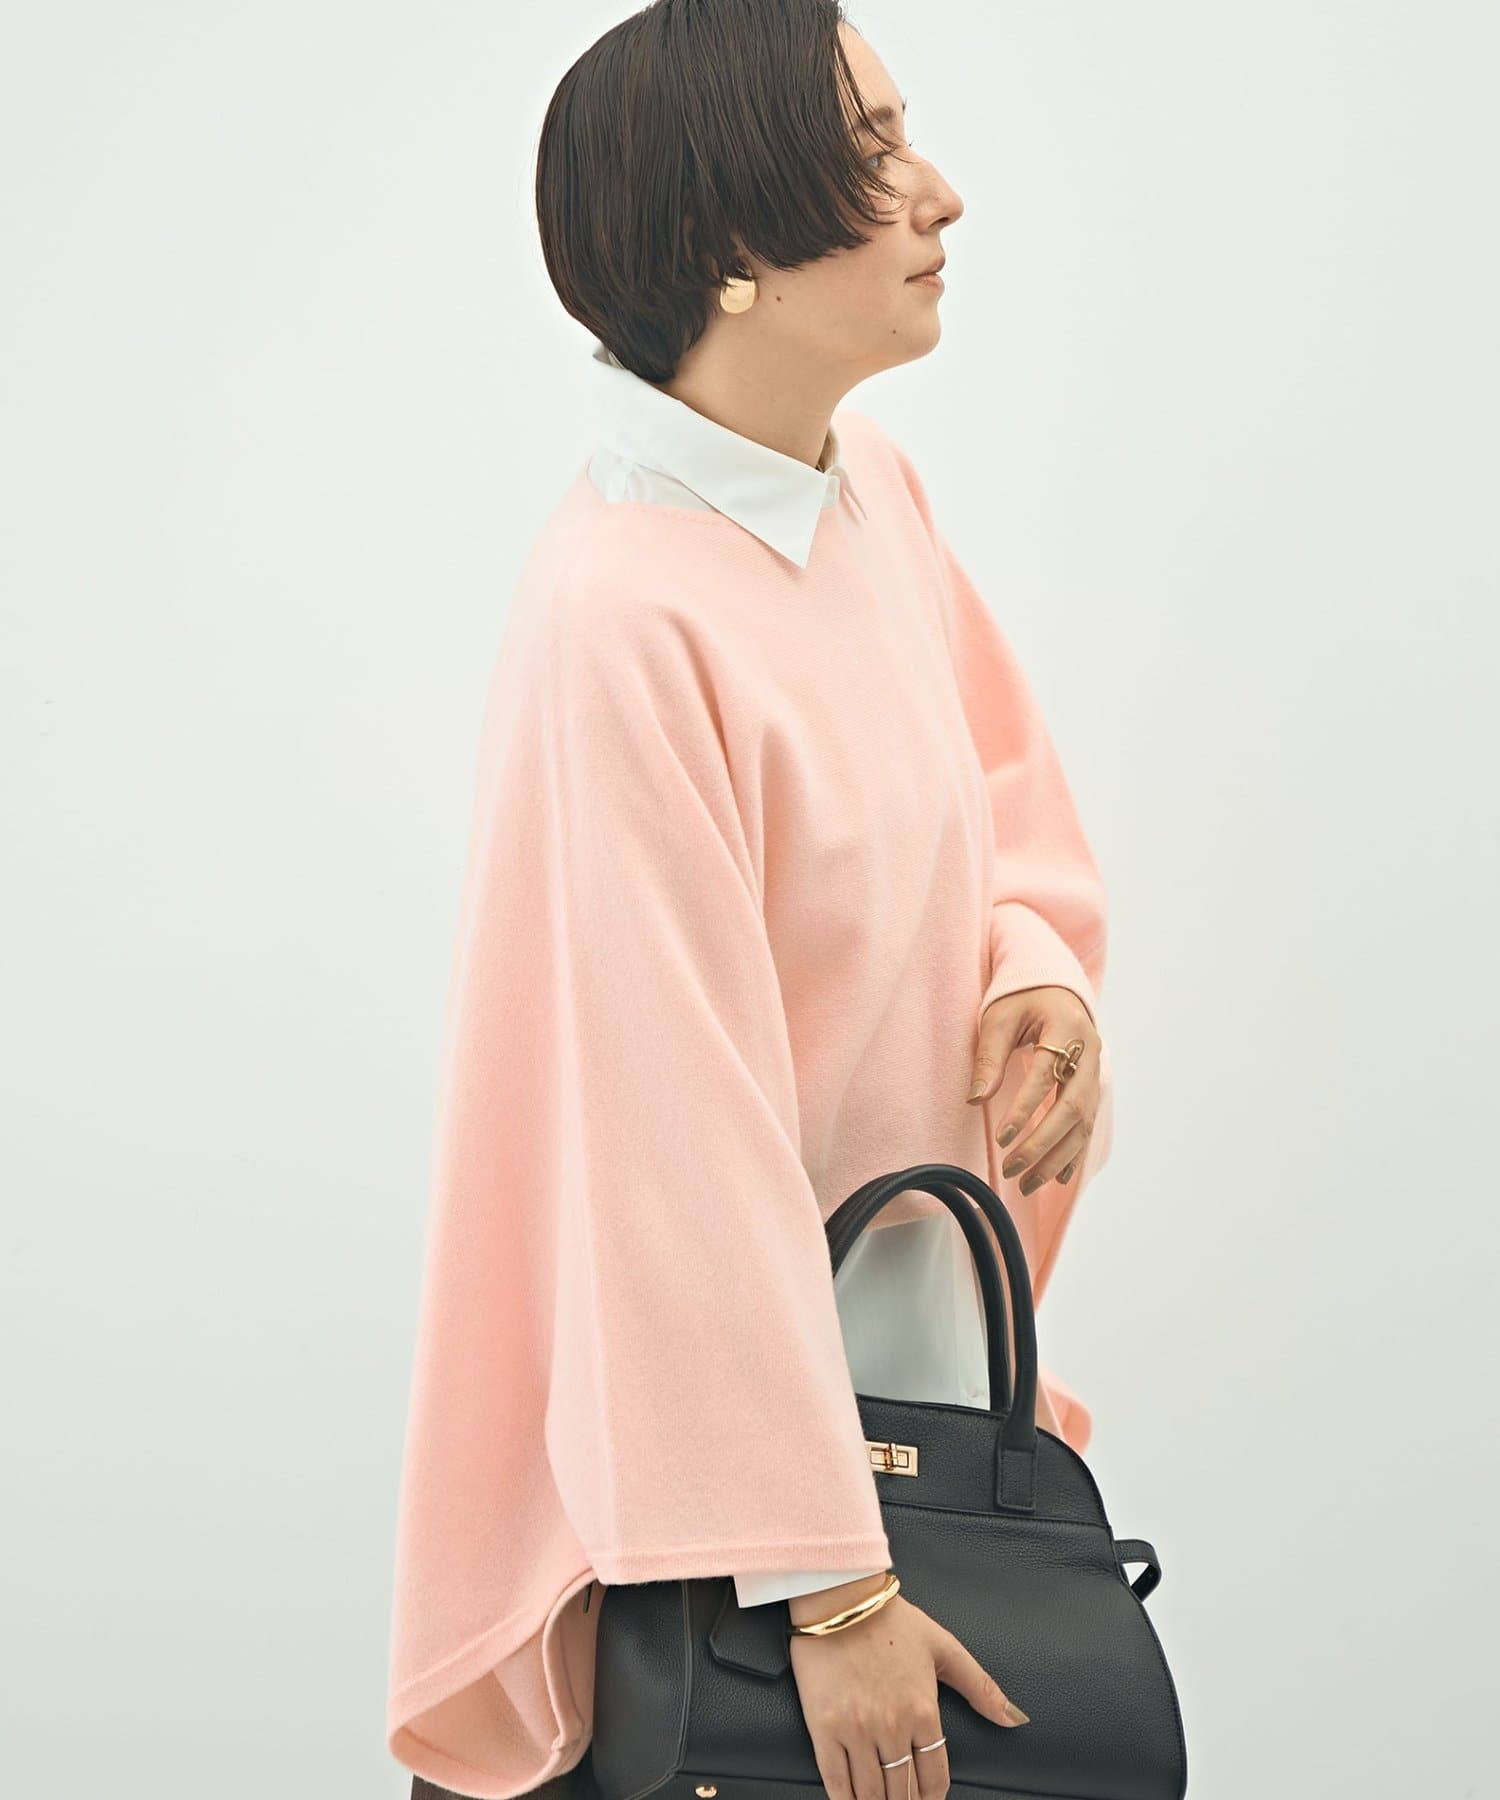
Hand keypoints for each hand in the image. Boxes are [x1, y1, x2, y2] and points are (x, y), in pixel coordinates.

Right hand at [787, 1573, 1027, 1799]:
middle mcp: (892, 1727)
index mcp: (924, 1711)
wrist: (839, 1597)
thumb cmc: (891, 1620)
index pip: (934, 1776)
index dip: (932, 1797)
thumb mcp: (943, 1647)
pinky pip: (837, 1781)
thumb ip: (980, 1686)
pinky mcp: (824, 1728)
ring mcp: (856, 1730)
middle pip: (902, 1790)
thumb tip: (1015, 1717)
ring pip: (871, 1793)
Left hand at [967, 985, 1100, 1193]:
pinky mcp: (1092, 1086)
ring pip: (1083, 1122)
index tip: (1002, 1137)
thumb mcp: (998, 1018)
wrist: (1053, 987)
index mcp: (1066, 1028)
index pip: (1046, 1075)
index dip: (1025, 1109)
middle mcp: (1090, 1052)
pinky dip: (1074, 1152)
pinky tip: (1058, 1177)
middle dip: (1043, 1143)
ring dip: (1057, 1157)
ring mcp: (1095, 1071)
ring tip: (1028, 1184)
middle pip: (1072, 1106)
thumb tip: (976, 1098)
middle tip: (1012, 1168)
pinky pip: (1087, 1124)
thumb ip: (989, 1057)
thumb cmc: (1021, 998)